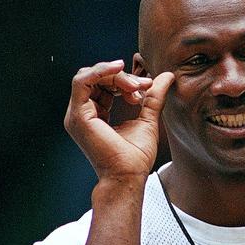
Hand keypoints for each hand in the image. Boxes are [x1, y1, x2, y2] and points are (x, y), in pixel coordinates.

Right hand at [64, 60, 174, 178]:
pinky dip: (100, 71)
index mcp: (95, 114)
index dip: (125, 80)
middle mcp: (83, 113)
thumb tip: (166, 76)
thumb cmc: (135, 157)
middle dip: (122, 77)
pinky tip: (118, 69)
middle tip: (143, 86)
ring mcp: (78, 114)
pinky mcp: (78, 115)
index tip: (146, 87)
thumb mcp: (148, 118)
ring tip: (135, 87)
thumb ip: (153, 96)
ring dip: (115, 75)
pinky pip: (82, 81)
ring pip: (90, 76)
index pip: (104, 85)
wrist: (129, 175)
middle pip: (97, 78)